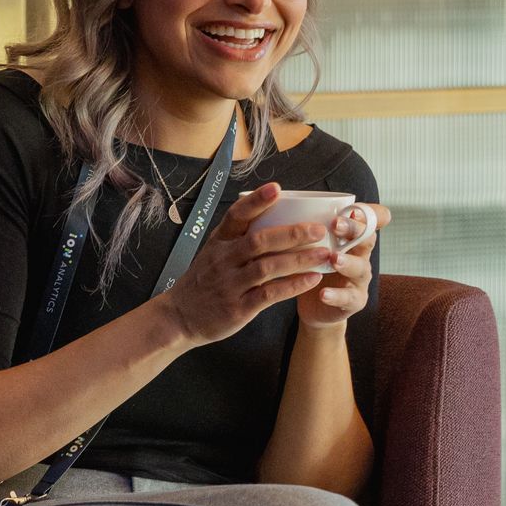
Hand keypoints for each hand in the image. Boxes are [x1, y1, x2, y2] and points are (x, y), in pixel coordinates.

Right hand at [163, 183, 333, 345]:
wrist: (180, 317)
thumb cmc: (204, 281)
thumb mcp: (213, 252)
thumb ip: (238, 236)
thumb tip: (274, 213)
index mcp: (219, 242)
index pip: (236, 215)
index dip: (256, 201)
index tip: (276, 188)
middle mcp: (224, 260)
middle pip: (259, 240)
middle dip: (292, 233)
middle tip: (319, 229)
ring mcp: (231, 284)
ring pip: (268, 267)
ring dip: (299, 259)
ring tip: (324, 254)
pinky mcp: (238, 307)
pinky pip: (269, 294)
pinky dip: (292, 286)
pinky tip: (312, 279)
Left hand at [297, 203, 389, 329]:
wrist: (313, 305)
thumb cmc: (311, 266)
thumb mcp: (309, 243)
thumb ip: (303, 224)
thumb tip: (278, 196)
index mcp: (351, 237)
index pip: (370, 219)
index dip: (367, 213)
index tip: (351, 208)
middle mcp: (361, 255)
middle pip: (367, 238)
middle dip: (353, 230)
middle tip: (336, 225)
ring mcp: (360, 278)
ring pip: (361, 268)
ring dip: (347, 262)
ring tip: (333, 258)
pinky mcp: (354, 301)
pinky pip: (348, 298)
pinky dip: (336, 296)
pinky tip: (323, 293)